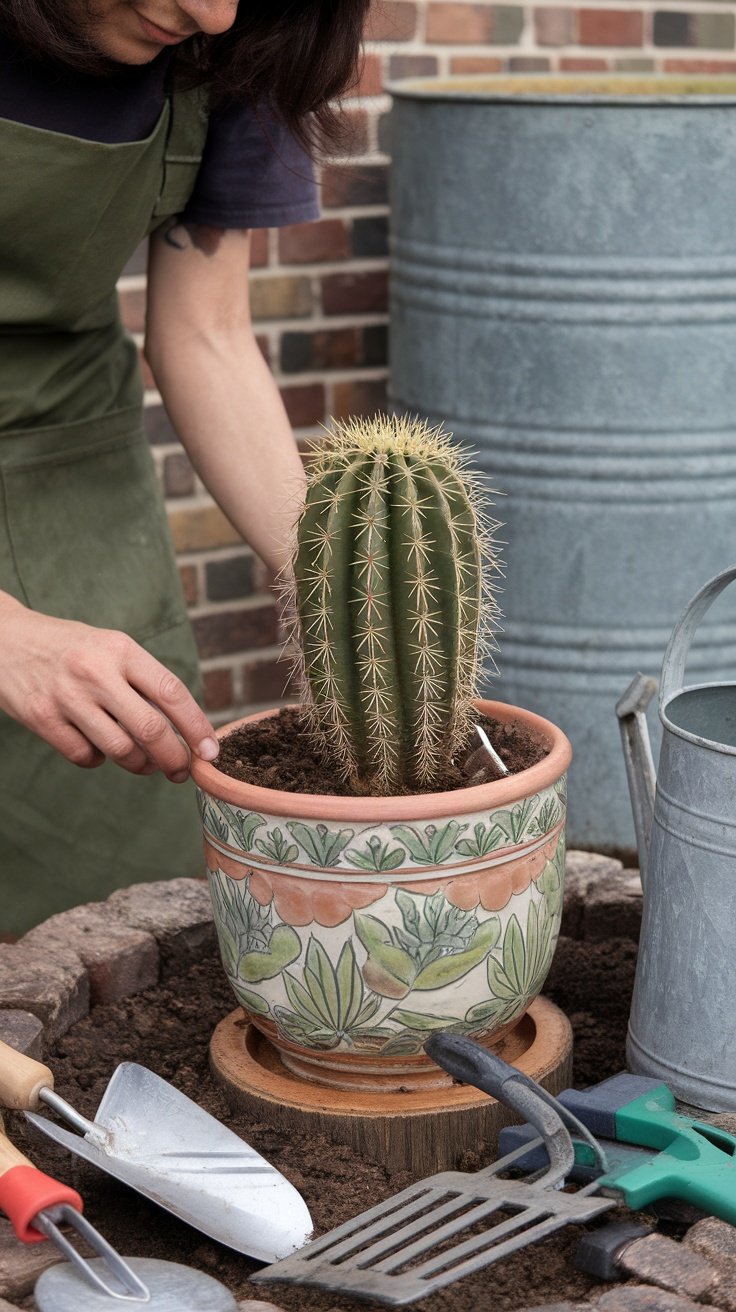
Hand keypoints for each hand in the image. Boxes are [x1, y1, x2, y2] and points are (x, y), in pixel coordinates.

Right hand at [0, 596, 218, 780]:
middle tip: (182, 772)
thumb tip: (188, 729)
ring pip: (121, 750)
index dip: (197, 727)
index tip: (211, 752)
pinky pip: (86, 757)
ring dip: (141, 766)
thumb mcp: (110, 647)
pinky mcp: (42, 718)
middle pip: (151, 730)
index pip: (171, 692)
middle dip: (175, 759)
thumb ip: (143, 681)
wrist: (5, 639)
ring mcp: (67, 696)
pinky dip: (99, 761)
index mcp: (121, 649)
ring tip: (145, 764)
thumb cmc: (71, 649)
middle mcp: (96, 671)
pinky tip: (99, 748)